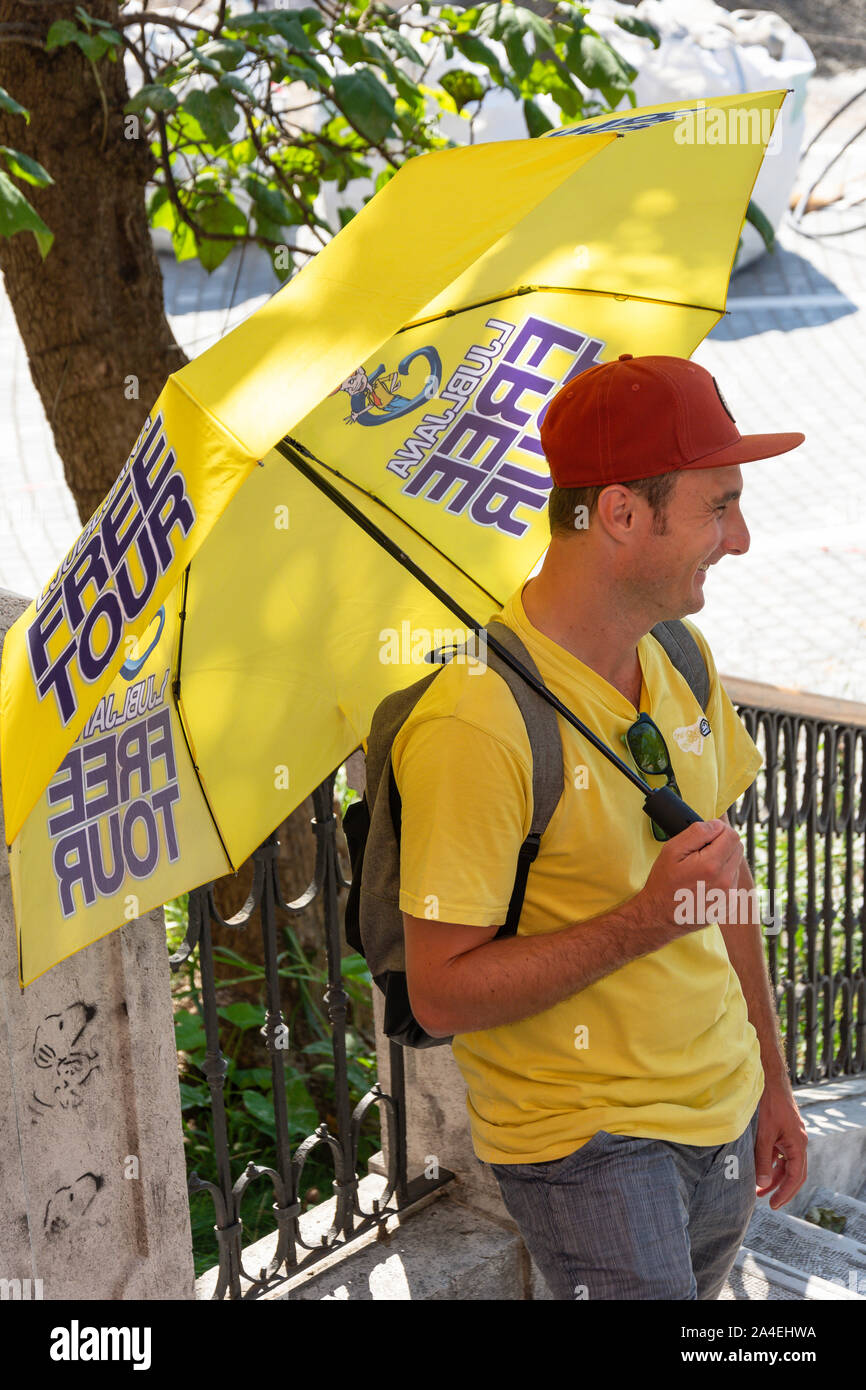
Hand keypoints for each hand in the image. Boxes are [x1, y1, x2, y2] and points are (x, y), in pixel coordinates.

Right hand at [642, 818, 744, 938]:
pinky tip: (704, 882)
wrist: (659, 916)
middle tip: (700, 852)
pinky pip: (733, 881)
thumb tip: (716, 825)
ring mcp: (729, 895)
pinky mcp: (729, 904)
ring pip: (735, 864)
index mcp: (712, 865)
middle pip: (737, 848)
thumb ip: (697, 833)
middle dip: (722, 844)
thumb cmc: (663, 883)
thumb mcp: (671, 850)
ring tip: (700, 869)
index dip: (718, 830)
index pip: (732, 835)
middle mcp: (726, 881)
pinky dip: (722, 876)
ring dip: (722, 860)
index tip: (706, 836)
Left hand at [754, 1079, 807, 1209]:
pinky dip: (771, 1164)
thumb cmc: (769, 1104)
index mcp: (798, 1144)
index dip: (785, 1192)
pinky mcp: (783, 1133)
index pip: (796, 1176)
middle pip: (794, 1173)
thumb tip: (762, 1184)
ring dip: (774, 1177)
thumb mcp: (763, 1134)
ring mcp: (791, 1138)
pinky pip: (780, 1154)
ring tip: (759, 1190)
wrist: (769, 1080)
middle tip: (769, 1203)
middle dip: (781, 1189)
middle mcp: (798, 1143)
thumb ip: (762, 1159)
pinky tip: (759, 1170)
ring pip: (786, 1164)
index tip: (774, 1205)